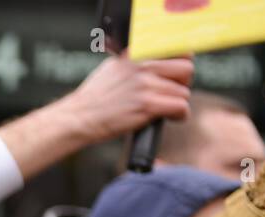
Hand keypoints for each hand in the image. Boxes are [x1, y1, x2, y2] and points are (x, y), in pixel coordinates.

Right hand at [65, 51, 192, 140]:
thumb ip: (135, 63)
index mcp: (136, 53)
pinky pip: (180, 106)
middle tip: (172, 94)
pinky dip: (179, 115)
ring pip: (183, 91)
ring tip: (166, 110)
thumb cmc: (93, 99)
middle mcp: (142, 65)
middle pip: (186, 69)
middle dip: (183, 83)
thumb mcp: (113, 68)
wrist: (78, 118)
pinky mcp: (147, 105)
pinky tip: (170, 118)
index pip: (176, 49)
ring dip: (178, 103)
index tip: (175, 76)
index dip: (180, 64)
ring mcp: (145, 85)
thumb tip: (154, 64)